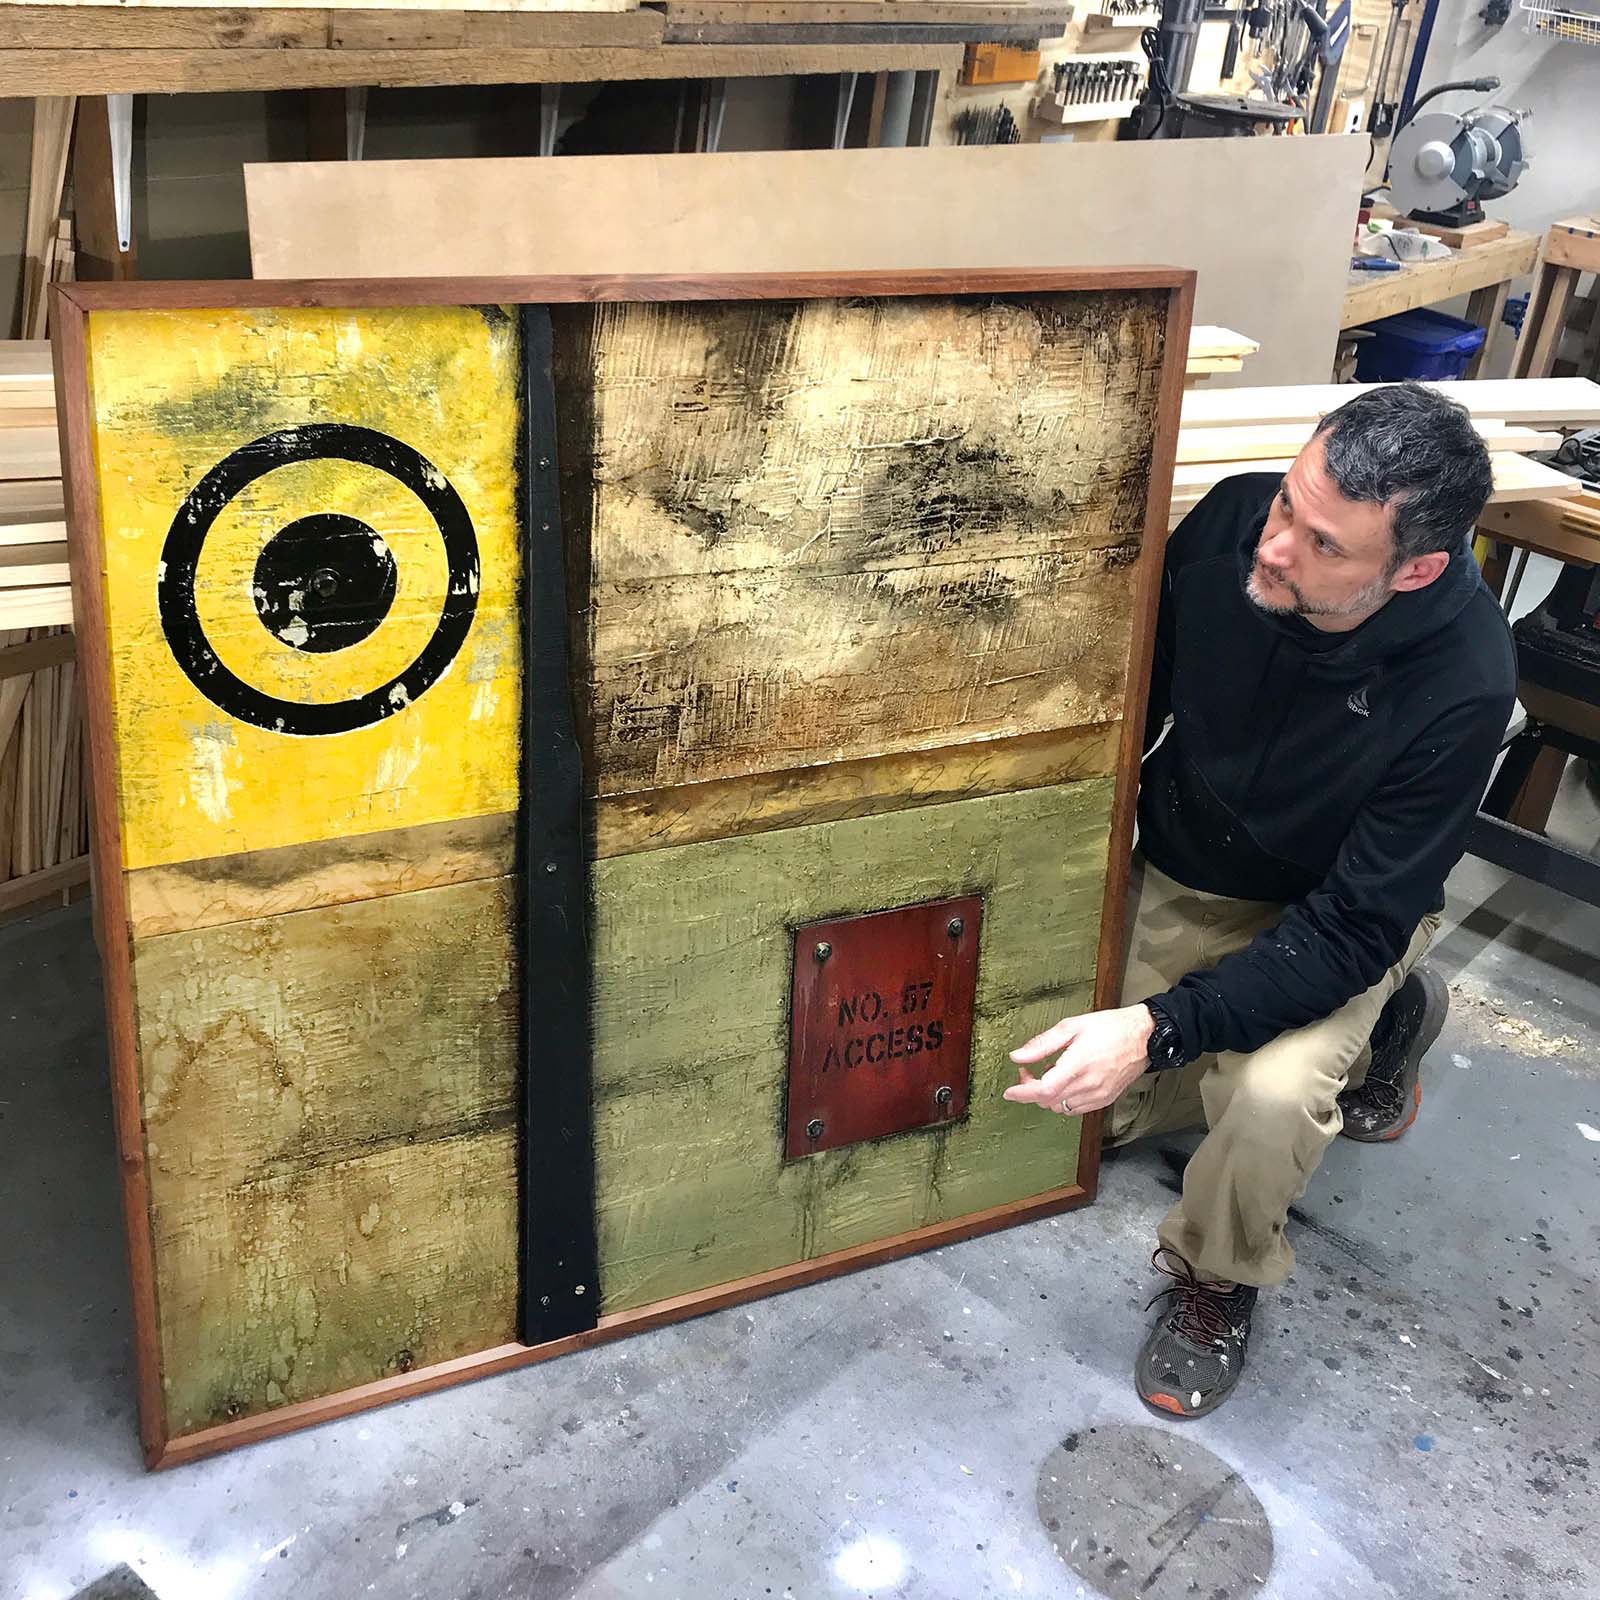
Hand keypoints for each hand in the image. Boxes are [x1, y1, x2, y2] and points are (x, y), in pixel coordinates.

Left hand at [1002, 1004, 1155, 1115]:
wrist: (1144, 1037)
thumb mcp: (1071, 1026)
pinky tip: (1064, 1082)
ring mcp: (1098, 1095)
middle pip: (1048, 1101)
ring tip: (1047, 1074)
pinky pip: (1076, 1109)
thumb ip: (1042, 1044)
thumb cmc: (1110, 1027)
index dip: (1022, 1093)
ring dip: (1047, 1096)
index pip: (1043, 1090)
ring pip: (1061, 1107)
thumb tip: (1017, 1056)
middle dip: (1030, 1090)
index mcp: (1078, 1065)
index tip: (1009, 1092)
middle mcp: (1089, 1085)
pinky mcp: (1105, 1099)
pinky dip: (1063, 1100)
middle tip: (1027, 1072)